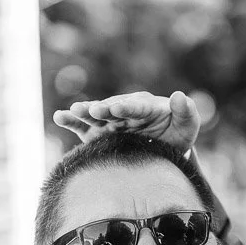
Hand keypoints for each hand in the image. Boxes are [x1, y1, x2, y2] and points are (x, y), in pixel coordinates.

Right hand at [53, 89, 200, 151]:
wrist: (163, 148)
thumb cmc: (177, 135)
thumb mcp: (187, 126)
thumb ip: (186, 113)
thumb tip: (179, 96)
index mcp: (146, 107)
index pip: (137, 107)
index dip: (127, 107)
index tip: (118, 108)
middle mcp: (125, 111)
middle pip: (112, 109)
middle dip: (103, 109)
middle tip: (93, 110)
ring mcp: (110, 122)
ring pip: (95, 116)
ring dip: (83, 113)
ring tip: (71, 111)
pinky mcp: (99, 133)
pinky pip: (83, 127)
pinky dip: (71, 122)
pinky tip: (58, 117)